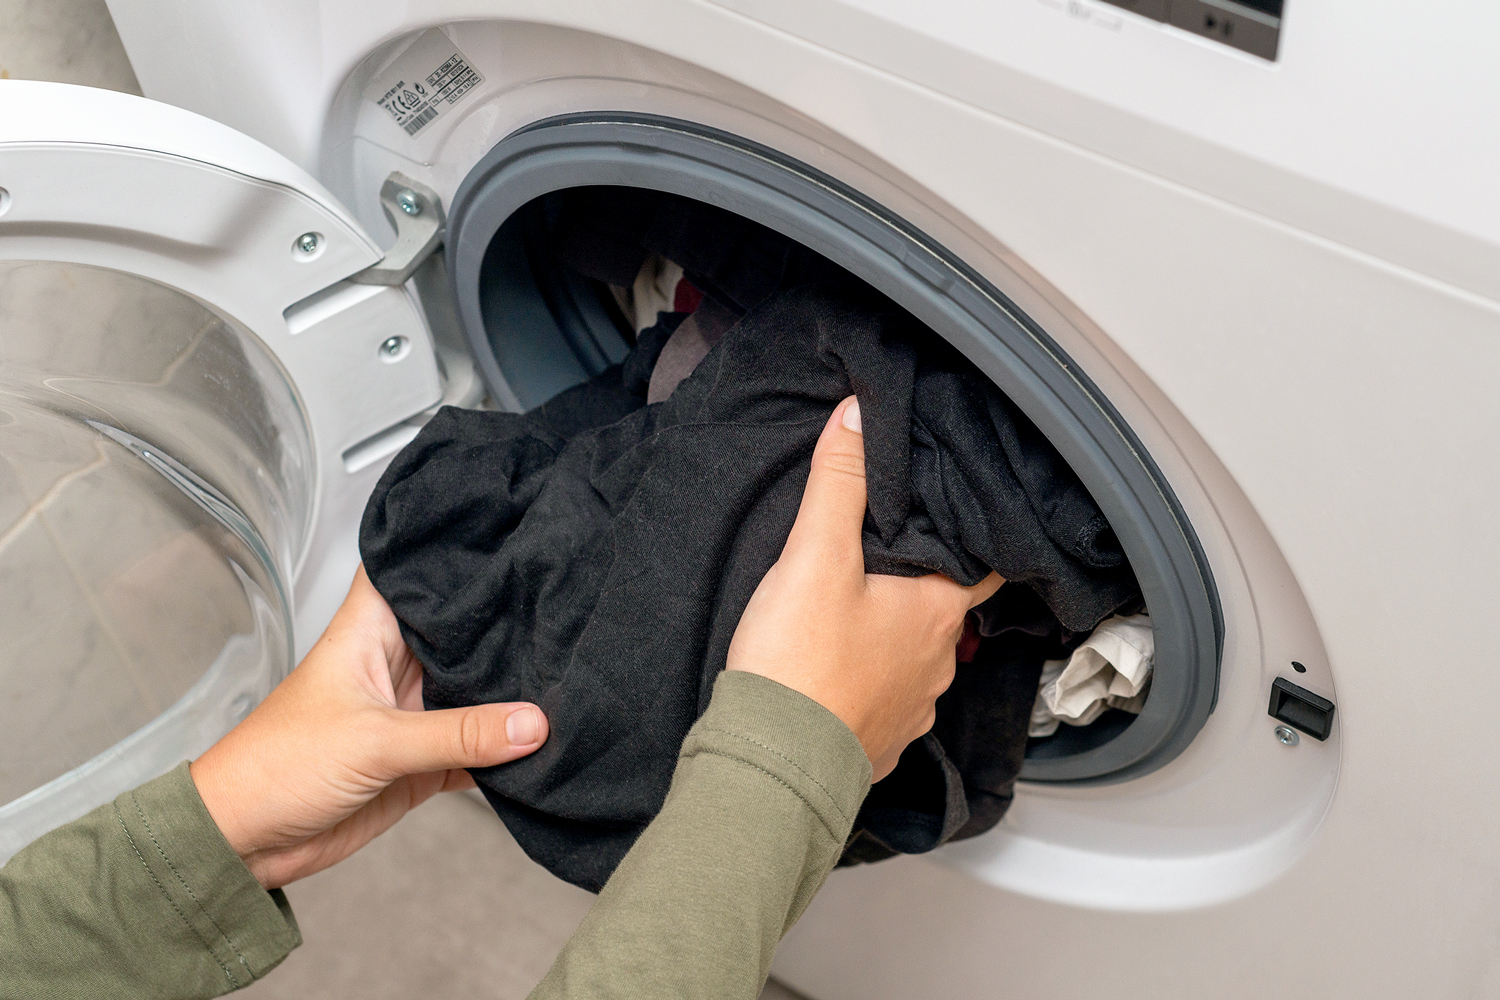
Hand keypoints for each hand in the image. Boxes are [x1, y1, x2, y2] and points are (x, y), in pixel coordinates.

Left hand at [190, 567, 547, 888]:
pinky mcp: (420, 762)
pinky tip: (542, 747)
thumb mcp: (374, 742)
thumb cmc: (275, 768)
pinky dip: (504, 753)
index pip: (410, 568)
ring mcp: (410, 714)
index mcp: (369, 633)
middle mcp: (393, 665)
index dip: (450, 547)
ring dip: (510, 696)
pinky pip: (475, 750)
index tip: (506, 532)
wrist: (246, 843)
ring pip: (474, 693)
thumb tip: (532, 724)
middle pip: (458, 631)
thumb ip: (457, 734)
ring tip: (568, 676)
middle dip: (503, 626)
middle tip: (562, 610)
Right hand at [726, 397, 1002, 779]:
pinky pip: (883, 704)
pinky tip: (833, 673)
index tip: (959, 522)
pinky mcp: (879, 745)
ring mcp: (913, 711)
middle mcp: (939, 665)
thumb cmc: (799, 661)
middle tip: (878, 562)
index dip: (970, 539)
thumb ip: (839, 482)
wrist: (771, 764)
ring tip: (847, 619)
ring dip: (888, 640)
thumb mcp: (814, 555)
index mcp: (936, 611)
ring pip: (912, 660)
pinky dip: (865, 686)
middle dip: (914, 587)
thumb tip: (859, 414)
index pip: (982, 564)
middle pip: (939, 610)